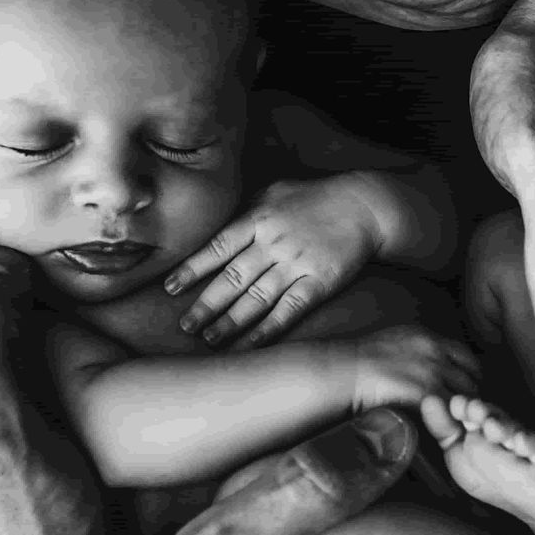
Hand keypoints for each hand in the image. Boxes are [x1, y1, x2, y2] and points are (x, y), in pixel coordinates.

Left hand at [164, 173, 389, 348]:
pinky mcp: (319, 281)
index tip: (170, 288)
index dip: (192, 269)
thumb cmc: (316, 197)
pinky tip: (250, 343)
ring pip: (256, 297)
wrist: (364, 205)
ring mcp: (296, 263)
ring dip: (231, 321)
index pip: (217, 247)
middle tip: (184, 326)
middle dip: (205, 304)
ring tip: (210, 339)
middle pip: (232, 278)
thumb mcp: (275, 191)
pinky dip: (268, 328)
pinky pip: (289, 308)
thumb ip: (245, 209)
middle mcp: (273, 243)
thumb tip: (214, 222)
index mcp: (258, 219)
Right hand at [349, 324, 479, 412]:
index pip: (464, 355)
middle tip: (465, 411)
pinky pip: (450, 410)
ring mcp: (432, 371)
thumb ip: (413, 351)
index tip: (466, 386)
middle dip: (470, 394)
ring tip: (457, 423)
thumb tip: (419, 363)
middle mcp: (435, 351)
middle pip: (471, 375)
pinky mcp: (426, 392)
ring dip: (463, 411)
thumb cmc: (359, 361)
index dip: (469, 373)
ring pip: (465, 395)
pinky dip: (451, 421)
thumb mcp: (392, 343)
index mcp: (427, 337)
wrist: (346, 370)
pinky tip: (447, 430)